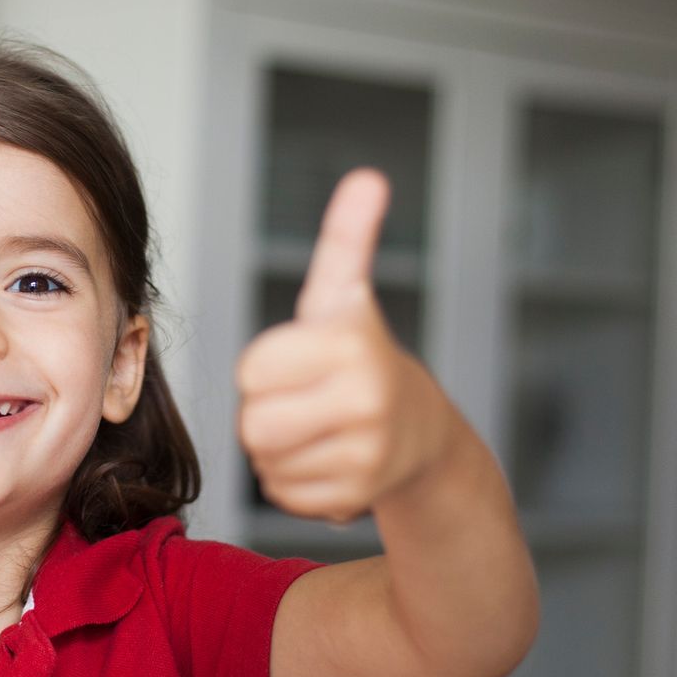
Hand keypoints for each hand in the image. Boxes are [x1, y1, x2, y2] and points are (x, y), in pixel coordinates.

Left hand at [235, 169, 455, 524]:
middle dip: (267, 413)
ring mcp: (366, 453)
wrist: (423, 434)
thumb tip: (367, 179)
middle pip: (254, 423)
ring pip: (265, 462)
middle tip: (305, 400)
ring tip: (318, 429)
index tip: (302, 360)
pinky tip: (330, 460)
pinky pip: (284, 494)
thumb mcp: (344, 296)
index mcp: (350, 343)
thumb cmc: (360, 356)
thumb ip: (347, 238)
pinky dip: (295, 482)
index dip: (266, 367)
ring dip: (278, 450)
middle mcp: (366, 398)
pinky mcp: (356, 497)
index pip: (252, 370)